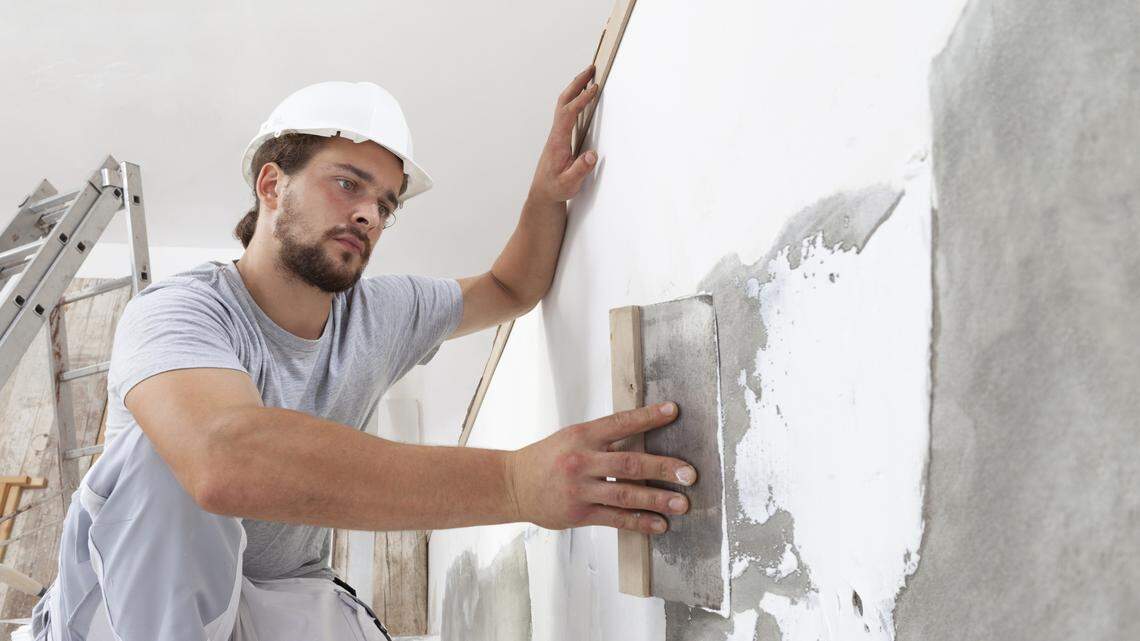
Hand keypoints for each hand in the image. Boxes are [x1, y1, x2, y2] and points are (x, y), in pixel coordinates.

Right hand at [506, 402, 697, 534]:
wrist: (514, 485)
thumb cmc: (548, 458)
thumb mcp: (571, 438)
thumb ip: (603, 438)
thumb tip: (642, 435)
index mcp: (582, 436)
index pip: (620, 423)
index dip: (648, 417)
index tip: (673, 411)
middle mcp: (582, 461)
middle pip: (629, 462)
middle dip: (663, 468)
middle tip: (689, 473)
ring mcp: (580, 489)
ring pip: (625, 493)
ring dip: (657, 499)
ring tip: (682, 503)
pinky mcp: (579, 513)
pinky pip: (615, 518)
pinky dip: (639, 522)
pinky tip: (659, 524)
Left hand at [527, 65, 600, 205]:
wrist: (543, 192)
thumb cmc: (556, 187)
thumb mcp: (569, 183)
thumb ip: (580, 170)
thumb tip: (592, 155)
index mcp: (558, 141)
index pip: (569, 114)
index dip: (581, 100)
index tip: (594, 89)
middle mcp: (556, 133)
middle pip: (564, 101)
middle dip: (577, 84)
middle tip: (591, 69)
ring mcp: (557, 133)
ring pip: (564, 104)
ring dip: (575, 88)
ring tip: (589, 77)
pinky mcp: (559, 136)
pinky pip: (566, 111)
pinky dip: (575, 98)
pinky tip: (582, 97)